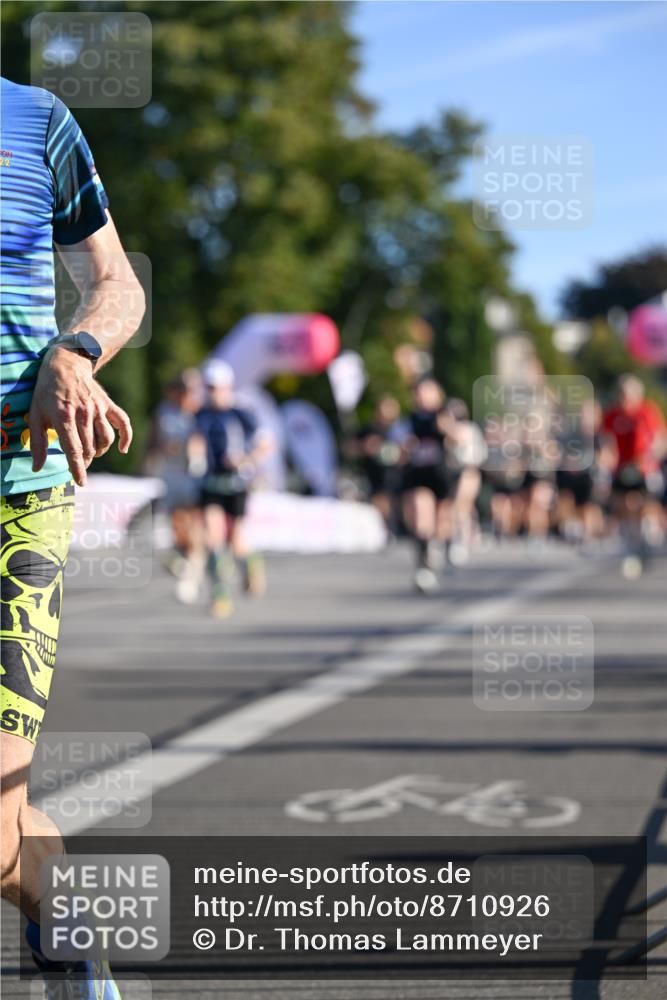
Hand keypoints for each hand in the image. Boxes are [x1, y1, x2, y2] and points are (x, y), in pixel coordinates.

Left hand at [28, 347, 131, 486]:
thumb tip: (36, 468)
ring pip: (105, 440)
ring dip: (99, 451)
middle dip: (85, 461)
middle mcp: (84, 414)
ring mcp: (98, 409)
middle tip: (79, 463)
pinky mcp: (108, 405)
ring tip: (91, 452)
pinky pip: (123, 423)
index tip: (81, 482)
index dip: (78, 469)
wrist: (65, 364)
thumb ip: (38, 443)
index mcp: (64, 418)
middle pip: (90, 448)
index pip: (75, 450)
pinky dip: (125, 438)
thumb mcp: (35, 415)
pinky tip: (122, 449)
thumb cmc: (47, 392)